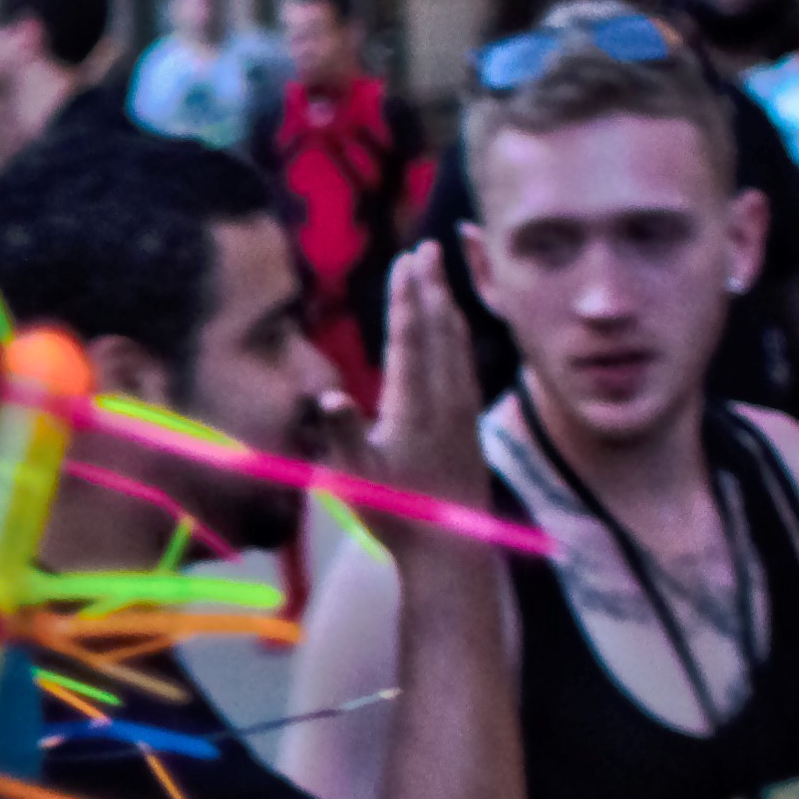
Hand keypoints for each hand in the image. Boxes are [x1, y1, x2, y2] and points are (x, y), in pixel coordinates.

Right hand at [319, 247, 489, 556]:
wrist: (451, 551)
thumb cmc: (395, 516)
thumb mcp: (358, 480)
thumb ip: (345, 434)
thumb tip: (329, 394)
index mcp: (414, 408)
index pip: (411, 340)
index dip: (407, 299)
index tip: (405, 263)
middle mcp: (444, 401)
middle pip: (441, 330)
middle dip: (433, 286)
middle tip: (429, 248)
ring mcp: (461, 410)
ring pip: (459, 344)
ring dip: (449, 303)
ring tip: (441, 274)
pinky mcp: (469, 422)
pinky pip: (467, 362)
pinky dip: (460, 333)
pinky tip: (457, 328)